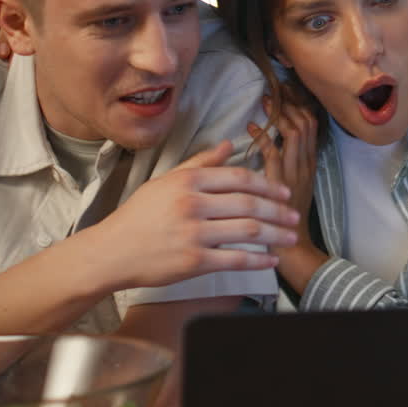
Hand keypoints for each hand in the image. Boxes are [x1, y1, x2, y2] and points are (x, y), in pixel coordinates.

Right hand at [82, 140, 298, 289]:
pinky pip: (236, 260)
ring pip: (248, 231)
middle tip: (295, 216)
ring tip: (290, 237)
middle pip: (249, 204)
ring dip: (275, 234)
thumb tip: (229, 144)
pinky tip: (272, 260)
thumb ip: (200, 163)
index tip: (284, 193)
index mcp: (188, 181)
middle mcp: (193, 204)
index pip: (239, 178)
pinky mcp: (193, 262)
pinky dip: (259, 260)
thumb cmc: (139, 215)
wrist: (112, 251)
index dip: (267, 186)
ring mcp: (194, 234)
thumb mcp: (166, 181)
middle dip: (278, 211)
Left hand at [247, 93, 317, 222]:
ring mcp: (295, 172)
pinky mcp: (280, 182)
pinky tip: (250, 128)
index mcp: (310, 162)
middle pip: (305, 123)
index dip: (300, 105)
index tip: (287, 91)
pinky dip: (262, 137)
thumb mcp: (292, 184)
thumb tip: (273, 137)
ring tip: (266, 102)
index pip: (312, 124)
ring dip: (279, 114)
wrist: (291, 244)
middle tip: (276, 89)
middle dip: (291, 103)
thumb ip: (286, 161)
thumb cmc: (285, 216)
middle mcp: (306, 164)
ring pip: (294, 132)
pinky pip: (273, 153)